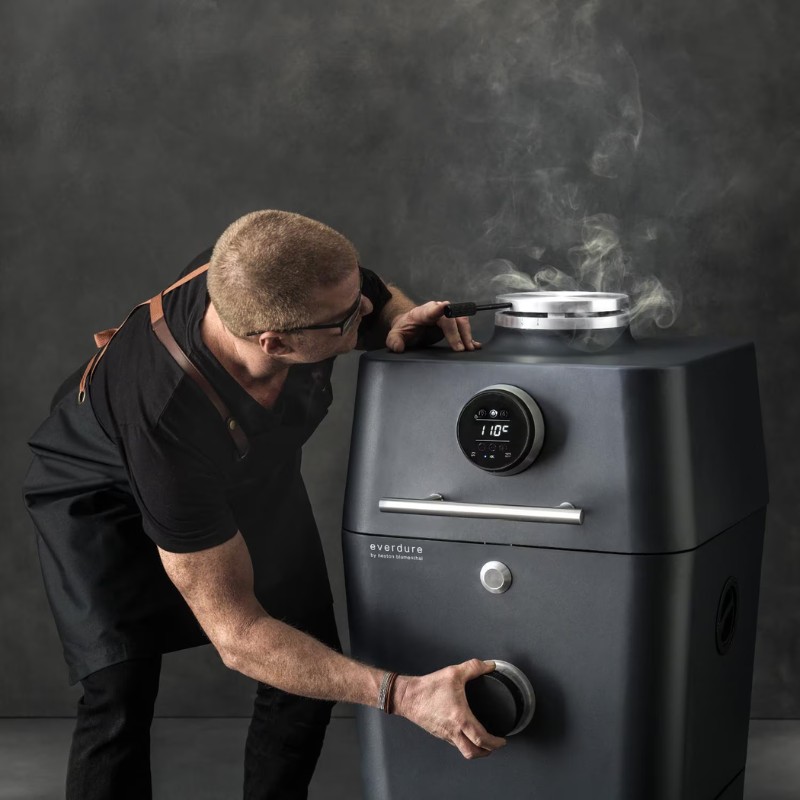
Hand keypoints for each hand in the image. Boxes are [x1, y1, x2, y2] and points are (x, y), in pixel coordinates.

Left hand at [385, 301, 481, 352]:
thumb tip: (398, 348)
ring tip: (469, 348)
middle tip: (460, 348)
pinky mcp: (452, 324)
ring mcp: (446, 316)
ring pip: (461, 321)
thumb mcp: (395, 335)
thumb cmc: (405, 328)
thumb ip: (394, 341)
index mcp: (422, 312)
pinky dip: (469, 336)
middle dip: (457, 333)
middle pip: (450, 318)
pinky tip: (474, 345)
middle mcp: (437, 310)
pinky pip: (463, 327)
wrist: (410, 325)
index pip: (431, 310)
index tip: (445, 307)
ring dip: (466, 334)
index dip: (439, 309)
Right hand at [391, 659, 506, 758]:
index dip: (495, 743)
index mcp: (460, 719)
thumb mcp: (453, 673)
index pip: (482, 739)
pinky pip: (454, 743)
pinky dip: (463, 742)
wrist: (407, 696)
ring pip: (463, 750)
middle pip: (473, 753)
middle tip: (494, 745)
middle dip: (487, 752)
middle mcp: (453, 731)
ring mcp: (445, 734)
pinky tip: (465, 732)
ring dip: (475, 749)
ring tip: (482, 742)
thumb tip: (489, 665)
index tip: (502, 740)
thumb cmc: (428, 688)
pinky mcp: (438, 733)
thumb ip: (473, 667)